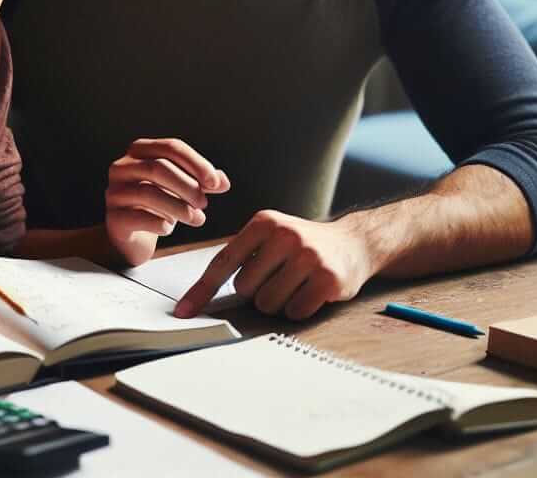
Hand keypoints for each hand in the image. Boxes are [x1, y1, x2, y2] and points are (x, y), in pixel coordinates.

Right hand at [105, 138, 229, 266]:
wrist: (131, 235)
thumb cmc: (157, 205)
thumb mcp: (181, 188)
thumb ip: (201, 181)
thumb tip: (223, 181)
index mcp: (139, 150)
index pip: (170, 147)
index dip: (195, 163)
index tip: (215, 182)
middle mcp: (122, 167)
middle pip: (158, 168)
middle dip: (187, 186)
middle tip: (204, 203)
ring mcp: (114, 191)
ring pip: (148, 192)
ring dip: (179, 207)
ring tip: (197, 219)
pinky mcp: (113, 217)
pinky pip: (137, 217)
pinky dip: (159, 223)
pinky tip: (169, 228)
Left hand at [174, 210, 376, 319]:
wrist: (354, 242)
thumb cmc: (301, 245)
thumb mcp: (270, 236)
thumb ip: (242, 256)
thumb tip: (202, 293)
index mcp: (263, 222)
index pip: (223, 263)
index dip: (201, 291)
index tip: (183, 313)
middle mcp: (284, 235)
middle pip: (244, 288)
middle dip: (257, 291)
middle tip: (279, 277)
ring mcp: (307, 256)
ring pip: (267, 303)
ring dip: (277, 302)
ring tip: (295, 283)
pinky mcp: (327, 279)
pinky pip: (294, 312)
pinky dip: (298, 309)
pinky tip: (311, 291)